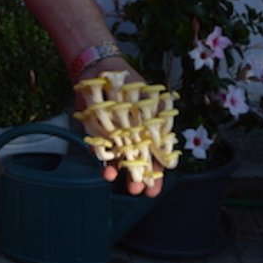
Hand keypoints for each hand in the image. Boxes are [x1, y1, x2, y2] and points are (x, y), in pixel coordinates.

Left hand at [74, 57, 169, 197]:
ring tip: (124, 185)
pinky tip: (107, 171)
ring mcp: (114, 138)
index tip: (156, 188)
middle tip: (140, 192)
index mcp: (148, 131)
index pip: (155, 157)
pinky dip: (103, 163)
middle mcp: (131, 137)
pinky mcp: (96, 135)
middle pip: (137, 164)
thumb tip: (166, 138)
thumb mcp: (148, 97)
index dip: (156, 174)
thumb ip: (157, 116)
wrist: (102, 70)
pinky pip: (99, 153)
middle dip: (140, 180)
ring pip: (119, 162)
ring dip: (121, 175)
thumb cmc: (130, 83)